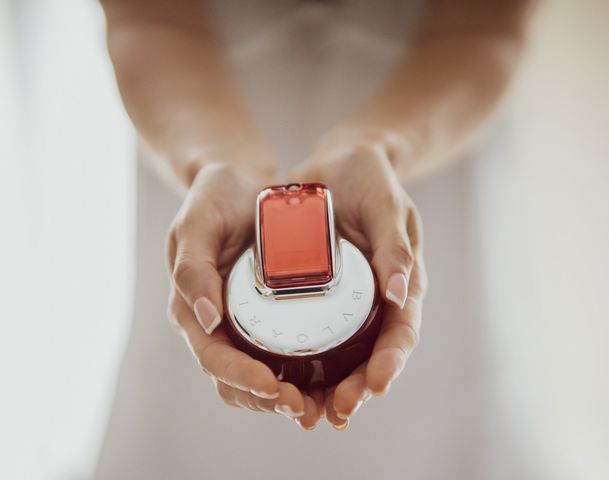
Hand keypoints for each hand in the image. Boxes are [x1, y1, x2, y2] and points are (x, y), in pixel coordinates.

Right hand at [165, 163, 321, 426]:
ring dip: (288, 399)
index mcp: (192, 309)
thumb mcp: (197, 225)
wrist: (238, 182)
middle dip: (270, 401)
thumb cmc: (212, 199)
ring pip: (260, 377)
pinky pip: (280, 355)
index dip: (243, 379)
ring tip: (322, 407)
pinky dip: (300, 375)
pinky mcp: (265, 315)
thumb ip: (193, 269)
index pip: (214, 359)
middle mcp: (216, 324)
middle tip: (308, 409)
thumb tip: (208, 320)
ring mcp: (240, 322)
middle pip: (237, 380)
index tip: (275, 389)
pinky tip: (327, 382)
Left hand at [290, 134, 427, 428]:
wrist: (339, 163)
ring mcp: (346, 300)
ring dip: (327, 387)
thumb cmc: (371, 178)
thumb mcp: (386, 206)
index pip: (401, 333)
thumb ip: (395, 245)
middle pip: (371, 356)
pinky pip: (311, 334)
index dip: (390, 363)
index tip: (374, 387)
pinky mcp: (317, 295)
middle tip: (335, 414)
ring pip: (341, 355)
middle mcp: (375, 299)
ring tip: (306, 412)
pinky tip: (281, 380)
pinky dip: (301, 361)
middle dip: (356, 388)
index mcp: (402, 282)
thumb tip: (403, 294)